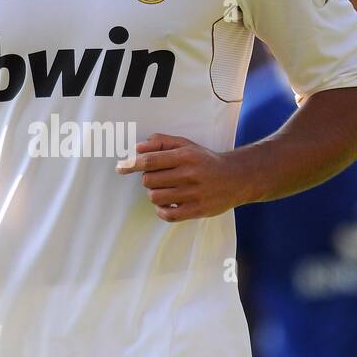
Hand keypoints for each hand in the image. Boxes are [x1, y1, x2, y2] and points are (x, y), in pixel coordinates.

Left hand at [115, 133, 243, 221]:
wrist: (236, 178)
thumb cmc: (205, 160)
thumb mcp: (186, 145)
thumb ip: (161, 142)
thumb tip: (137, 149)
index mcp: (185, 156)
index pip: (150, 160)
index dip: (131, 164)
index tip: (120, 167)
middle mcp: (189, 174)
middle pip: (149, 180)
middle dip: (148, 178)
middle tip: (159, 176)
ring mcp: (193, 194)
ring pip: (155, 197)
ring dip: (154, 193)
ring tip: (164, 189)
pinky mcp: (196, 210)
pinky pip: (166, 214)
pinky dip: (161, 210)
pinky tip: (166, 203)